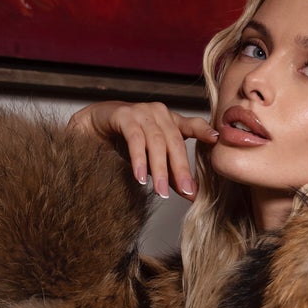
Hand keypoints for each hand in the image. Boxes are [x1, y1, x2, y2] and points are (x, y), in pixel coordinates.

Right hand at [68, 99, 217, 199]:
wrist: (90, 129)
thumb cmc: (124, 142)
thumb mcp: (152, 161)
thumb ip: (171, 175)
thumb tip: (192, 196)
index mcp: (169, 121)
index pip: (191, 125)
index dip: (204, 130)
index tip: (216, 140)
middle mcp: (158, 113)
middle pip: (174, 142)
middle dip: (181, 168)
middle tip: (186, 192)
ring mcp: (141, 111)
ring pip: (156, 142)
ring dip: (159, 169)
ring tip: (160, 192)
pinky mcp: (123, 115)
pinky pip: (135, 138)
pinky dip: (138, 159)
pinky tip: (139, 176)